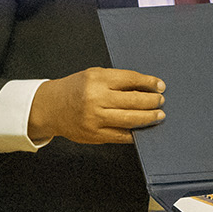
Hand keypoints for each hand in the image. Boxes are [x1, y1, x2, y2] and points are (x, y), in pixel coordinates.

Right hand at [26, 67, 164, 143]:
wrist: (51, 107)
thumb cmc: (75, 89)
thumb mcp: (93, 76)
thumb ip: (116, 80)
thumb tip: (145, 88)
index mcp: (97, 80)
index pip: (130, 79)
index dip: (148, 83)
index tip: (160, 85)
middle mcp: (96, 99)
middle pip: (133, 100)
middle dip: (152, 101)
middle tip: (161, 101)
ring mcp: (95, 119)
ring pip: (130, 120)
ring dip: (148, 118)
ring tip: (158, 116)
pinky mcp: (94, 135)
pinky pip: (121, 135)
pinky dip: (134, 133)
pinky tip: (142, 129)